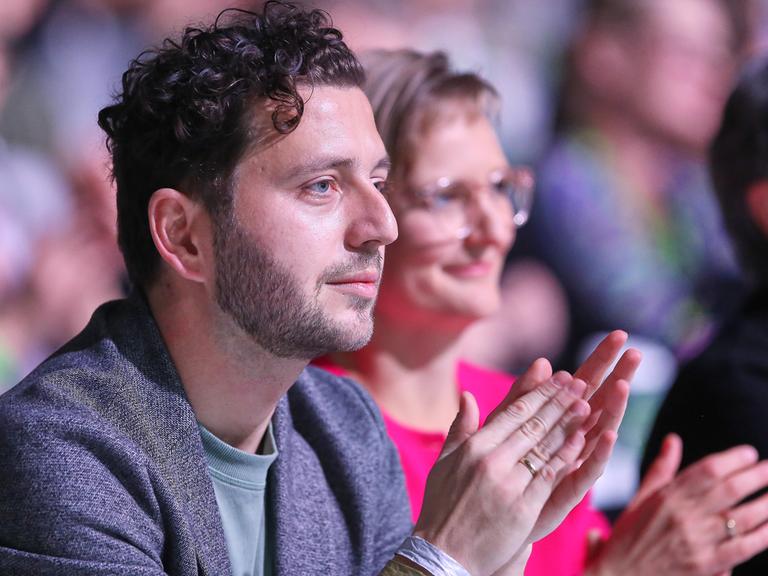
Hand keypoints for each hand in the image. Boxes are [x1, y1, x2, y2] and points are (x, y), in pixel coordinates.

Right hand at [414, 365, 590, 575]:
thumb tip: (468, 396)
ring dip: (567, 423)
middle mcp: (490, 461)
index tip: (556, 376)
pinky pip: (549, 477)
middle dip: (558, 402)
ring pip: (544, 447)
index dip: (538, 393)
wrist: (442, 554)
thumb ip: (461, 428)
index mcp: (473, 447)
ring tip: (586, 404)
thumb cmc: (442, 507)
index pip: (512, 413)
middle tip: (579, 384)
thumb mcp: (445, 463)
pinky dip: (566, 457)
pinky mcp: (522, 508)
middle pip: (532, 425)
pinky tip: (581, 442)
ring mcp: (507, 484)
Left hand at [498, 331, 637, 542]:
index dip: (601, 361)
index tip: (619, 335)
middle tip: (635, 351)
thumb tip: (542, 361)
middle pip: (599, 402)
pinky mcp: (566, 492)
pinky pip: (587, 471)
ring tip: (624, 384)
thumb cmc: (499, 471)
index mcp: (557, 420)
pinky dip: (599, 453)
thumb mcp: (504, 425)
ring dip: (612, 410)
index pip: (584, 384)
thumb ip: (521, 396)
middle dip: (617, 377)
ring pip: (598, 433)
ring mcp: (572, 465)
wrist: (489, 520)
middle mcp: (572, 440)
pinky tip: (610, 434)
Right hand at [587, 434, 767, 575]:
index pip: (707, 470)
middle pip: (730, 489)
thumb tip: (673, 440)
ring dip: (765, 503)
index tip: (749, 453)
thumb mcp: (640, 499)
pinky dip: (762, 534)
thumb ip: (661, 469)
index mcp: (667, 496)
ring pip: (742, 517)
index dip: (732, 459)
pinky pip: (743, 547)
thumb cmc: (628, 537)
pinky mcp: (706, 565)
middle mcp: (684, 515)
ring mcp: (697, 541)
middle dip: (756, 475)